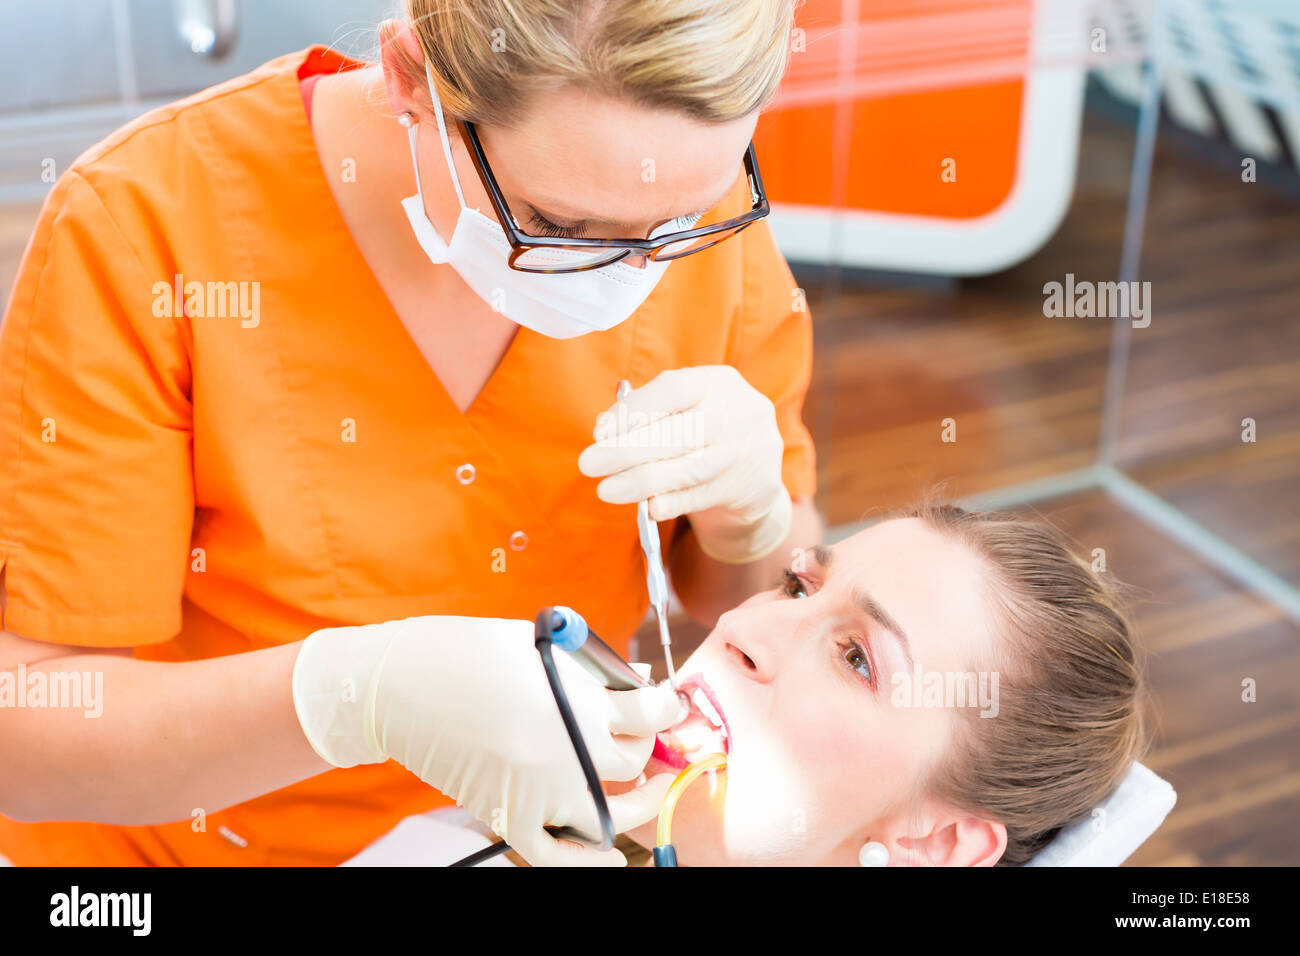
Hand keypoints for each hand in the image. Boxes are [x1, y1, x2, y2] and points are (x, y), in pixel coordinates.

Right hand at [292, 615, 685, 865]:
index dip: (668, 708)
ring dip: (638, 805)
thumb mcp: (541, 648)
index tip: (670, 705)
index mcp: (578, 700)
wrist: (398, 683)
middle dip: (646, 747)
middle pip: (632, 762)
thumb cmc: (468, 653)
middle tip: (645, 736)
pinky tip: (612, 858)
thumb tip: (638, 679)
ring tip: (650, 791)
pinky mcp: (507, 816)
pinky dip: (587, 863)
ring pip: (611, 814)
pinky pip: (557, 856)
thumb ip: (594, 669)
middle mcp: (567, 750)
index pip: (650, 714)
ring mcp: (538, 791)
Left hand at [578, 365, 792, 562]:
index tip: (600, 433)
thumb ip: (653, 416)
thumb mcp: (689, 409)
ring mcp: (750, 449)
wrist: (758, 468)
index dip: (633, 411)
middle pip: (679, 432)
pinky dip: (672, 501)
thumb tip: (606, 435)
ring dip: (641, 481)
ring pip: (689, 468)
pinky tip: (648, 507)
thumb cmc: (705, 432)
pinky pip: (704, 495)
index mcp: (718, 381)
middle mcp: (739, 411)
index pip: (673, 389)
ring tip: (608, 490)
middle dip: (627, 450)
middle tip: (590, 464)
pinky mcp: (756, 485)